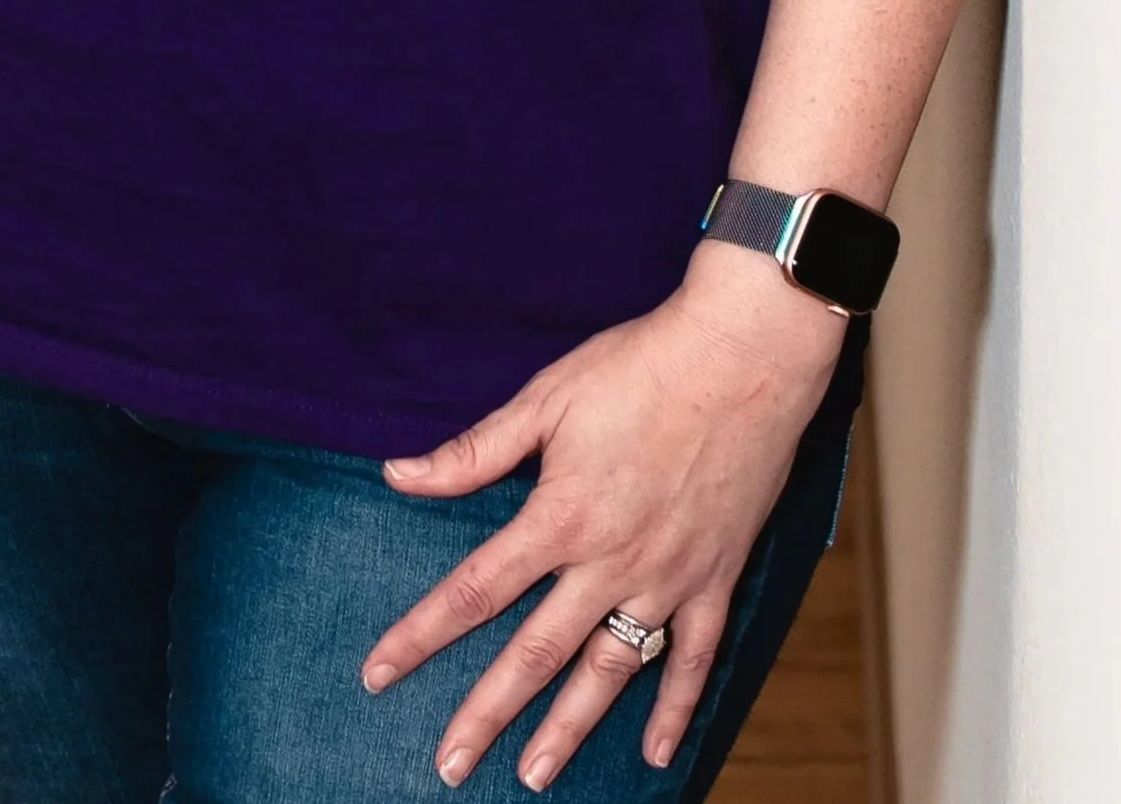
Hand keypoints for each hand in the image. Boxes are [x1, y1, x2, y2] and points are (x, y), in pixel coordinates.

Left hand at [361, 248, 846, 786]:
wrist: (742, 358)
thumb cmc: (639, 366)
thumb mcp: (546, 398)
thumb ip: (475, 450)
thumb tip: (397, 474)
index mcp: (560, 517)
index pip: (475, 590)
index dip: (421, 634)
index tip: (378, 673)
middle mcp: (609, 562)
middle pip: (535, 653)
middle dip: (486, 714)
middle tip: (448, 766)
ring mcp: (666, 577)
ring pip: (609, 671)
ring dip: (570, 730)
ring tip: (534, 776)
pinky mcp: (714, 578)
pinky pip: (694, 659)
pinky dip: (676, 709)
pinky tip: (659, 754)